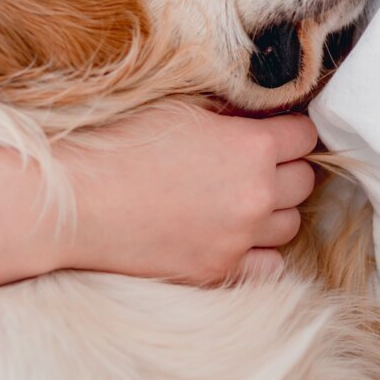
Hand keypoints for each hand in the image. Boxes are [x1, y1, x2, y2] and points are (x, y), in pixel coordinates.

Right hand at [53, 105, 316, 283]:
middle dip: (283, 167)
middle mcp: (256, 195)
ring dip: (271, 209)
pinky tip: (230, 233)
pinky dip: (257, 249)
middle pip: (303, 181)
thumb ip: (228, 115)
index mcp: (251, 147)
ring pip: (289, 224)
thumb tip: (254, 116)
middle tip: (249, 161)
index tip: (269, 130)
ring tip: (236, 197)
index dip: (287, 129)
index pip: (304, 136)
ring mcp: (239, 239)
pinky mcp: (218, 271)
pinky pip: (268, 265)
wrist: (75, 200)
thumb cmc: (118, 142)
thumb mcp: (179, 108)